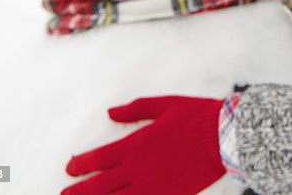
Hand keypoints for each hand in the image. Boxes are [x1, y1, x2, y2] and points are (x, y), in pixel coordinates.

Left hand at [62, 95, 225, 194]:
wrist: (227, 137)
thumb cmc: (197, 116)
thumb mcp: (165, 105)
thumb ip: (135, 110)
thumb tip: (110, 113)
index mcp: (136, 145)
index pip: (97, 159)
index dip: (80, 165)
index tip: (69, 168)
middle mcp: (139, 169)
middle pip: (99, 186)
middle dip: (78, 191)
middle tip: (65, 193)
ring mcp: (153, 187)